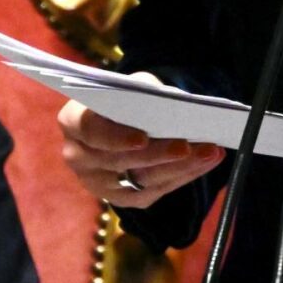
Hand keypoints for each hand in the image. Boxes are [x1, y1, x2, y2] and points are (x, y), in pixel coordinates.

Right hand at [57, 96, 221, 209]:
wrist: (126, 120)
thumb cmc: (127, 99)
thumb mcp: (132, 85)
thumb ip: (143, 90)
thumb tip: (168, 103)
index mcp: (73, 121)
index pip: (88, 130)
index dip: (115, 137)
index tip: (142, 137)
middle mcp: (78, 156)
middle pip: (117, 161)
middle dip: (157, 154)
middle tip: (187, 146)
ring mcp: (97, 182)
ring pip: (139, 181)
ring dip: (178, 168)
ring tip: (209, 152)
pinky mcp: (120, 197)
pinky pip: (152, 192)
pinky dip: (182, 176)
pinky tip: (204, 162)